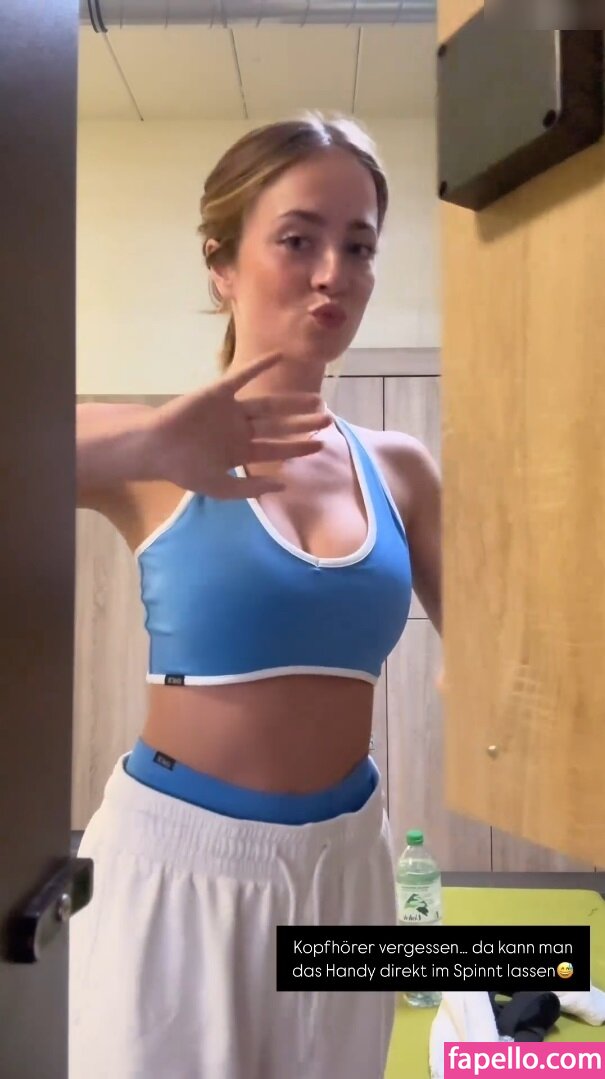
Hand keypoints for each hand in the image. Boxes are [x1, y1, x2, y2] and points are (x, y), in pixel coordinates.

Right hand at [143, 352, 331, 498]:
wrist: (156, 448)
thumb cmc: (183, 469)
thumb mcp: (220, 487)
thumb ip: (250, 487)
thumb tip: (283, 486)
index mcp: (240, 451)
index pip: (276, 449)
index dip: (298, 447)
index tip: (320, 444)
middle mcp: (240, 429)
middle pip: (279, 426)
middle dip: (303, 424)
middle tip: (328, 419)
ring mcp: (231, 410)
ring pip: (269, 405)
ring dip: (292, 401)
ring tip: (317, 399)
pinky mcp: (219, 392)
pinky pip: (243, 376)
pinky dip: (260, 367)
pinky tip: (280, 357)